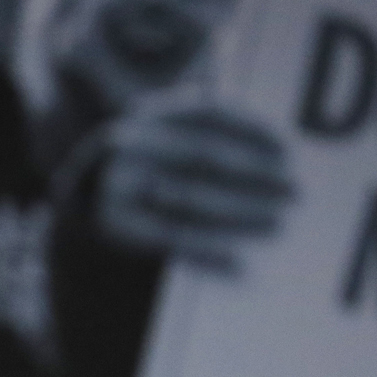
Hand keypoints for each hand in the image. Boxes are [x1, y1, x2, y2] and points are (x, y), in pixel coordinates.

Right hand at [96, 99, 292, 272]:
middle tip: (295, 192)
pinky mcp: (112, 224)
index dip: (253, 130)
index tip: (288, 149)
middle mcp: (130, 142)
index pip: (210, 113)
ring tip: (275, 225)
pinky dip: (206, 250)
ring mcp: (117, 183)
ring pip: (190, 197)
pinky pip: (169, 237)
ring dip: (240, 213)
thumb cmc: (147, 169)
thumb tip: (278, 149)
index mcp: (148, 114)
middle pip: (205, 156)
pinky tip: (236, 262)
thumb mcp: (165, 137)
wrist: (82, 204)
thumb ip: (206, 132)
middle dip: (256, 175)